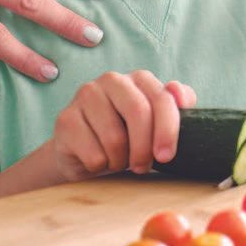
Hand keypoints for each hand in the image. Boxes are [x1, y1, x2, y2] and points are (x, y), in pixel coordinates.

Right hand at [51, 71, 196, 181]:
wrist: (87, 155)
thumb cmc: (130, 137)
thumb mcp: (158, 124)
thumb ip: (176, 106)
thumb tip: (181, 94)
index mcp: (139, 78)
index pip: (161, 99)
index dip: (168, 130)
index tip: (166, 156)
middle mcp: (112, 80)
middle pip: (138, 113)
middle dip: (144, 148)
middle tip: (143, 167)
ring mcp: (85, 95)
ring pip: (114, 138)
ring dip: (121, 160)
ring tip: (119, 160)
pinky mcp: (65, 119)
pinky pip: (93, 153)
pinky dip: (100, 166)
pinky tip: (98, 160)